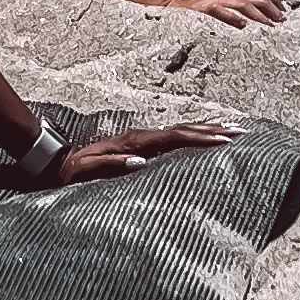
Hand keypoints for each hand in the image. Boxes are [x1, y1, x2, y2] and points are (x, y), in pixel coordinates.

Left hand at [50, 117, 235, 181]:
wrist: (59, 162)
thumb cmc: (73, 170)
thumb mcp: (87, 169)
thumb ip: (112, 164)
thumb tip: (140, 163)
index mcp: (134, 141)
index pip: (174, 137)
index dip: (199, 138)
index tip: (223, 140)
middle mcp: (142, 136)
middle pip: (183, 128)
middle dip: (212, 130)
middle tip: (240, 131)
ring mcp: (142, 137)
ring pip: (180, 130)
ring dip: (205, 130)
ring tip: (230, 131)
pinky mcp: (141, 144)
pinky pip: (172, 138)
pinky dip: (191, 135)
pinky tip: (201, 138)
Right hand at [169, 0, 285, 26]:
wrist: (175, 7)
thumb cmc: (201, 4)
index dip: (273, 0)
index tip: (283, 11)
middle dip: (270, 9)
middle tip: (281, 20)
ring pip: (242, 4)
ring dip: (258, 15)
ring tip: (269, 24)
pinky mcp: (205, 8)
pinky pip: (221, 11)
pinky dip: (233, 17)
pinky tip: (243, 25)